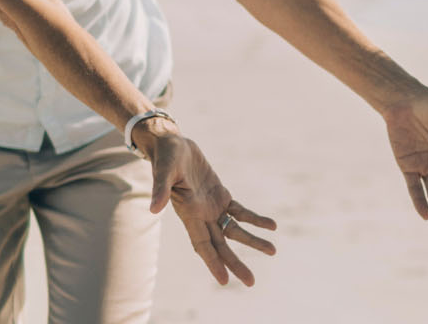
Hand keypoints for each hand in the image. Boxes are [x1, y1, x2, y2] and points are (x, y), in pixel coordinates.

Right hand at [145, 130, 276, 285]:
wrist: (171, 145)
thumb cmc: (165, 157)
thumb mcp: (163, 171)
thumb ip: (160, 190)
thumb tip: (154, 209)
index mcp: (188, 214)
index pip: (202, 245)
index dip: (213, 262)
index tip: (224, 280)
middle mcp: (201, 216)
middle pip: (221, 245)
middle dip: (236, 263)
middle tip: (251, 282)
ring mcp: (212, 207)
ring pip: (234, 230)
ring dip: (253, 241)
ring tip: (273, 251)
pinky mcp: (220, 196)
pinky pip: (240, 212)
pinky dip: (255, 219)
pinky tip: (272, 226)